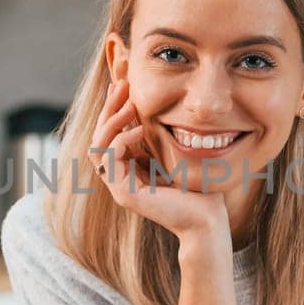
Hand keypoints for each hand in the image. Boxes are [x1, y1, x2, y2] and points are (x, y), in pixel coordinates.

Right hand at [90, 78, 228, 240]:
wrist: (207, 219)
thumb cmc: (197, 189)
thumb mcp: (173, 153)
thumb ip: (157, 137)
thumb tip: (151, 108)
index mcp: (128, 169)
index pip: (108, 135)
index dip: (112, 109)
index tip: (122, 85)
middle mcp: (119, 179)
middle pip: (98, 138)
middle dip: (109, 109)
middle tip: (122, 85)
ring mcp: (119, 188)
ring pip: (97, 148)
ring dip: (111, 122)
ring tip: (130, 104)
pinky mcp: (124, 194)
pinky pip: (109, 160)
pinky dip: (120, 141)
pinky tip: (138, 130)